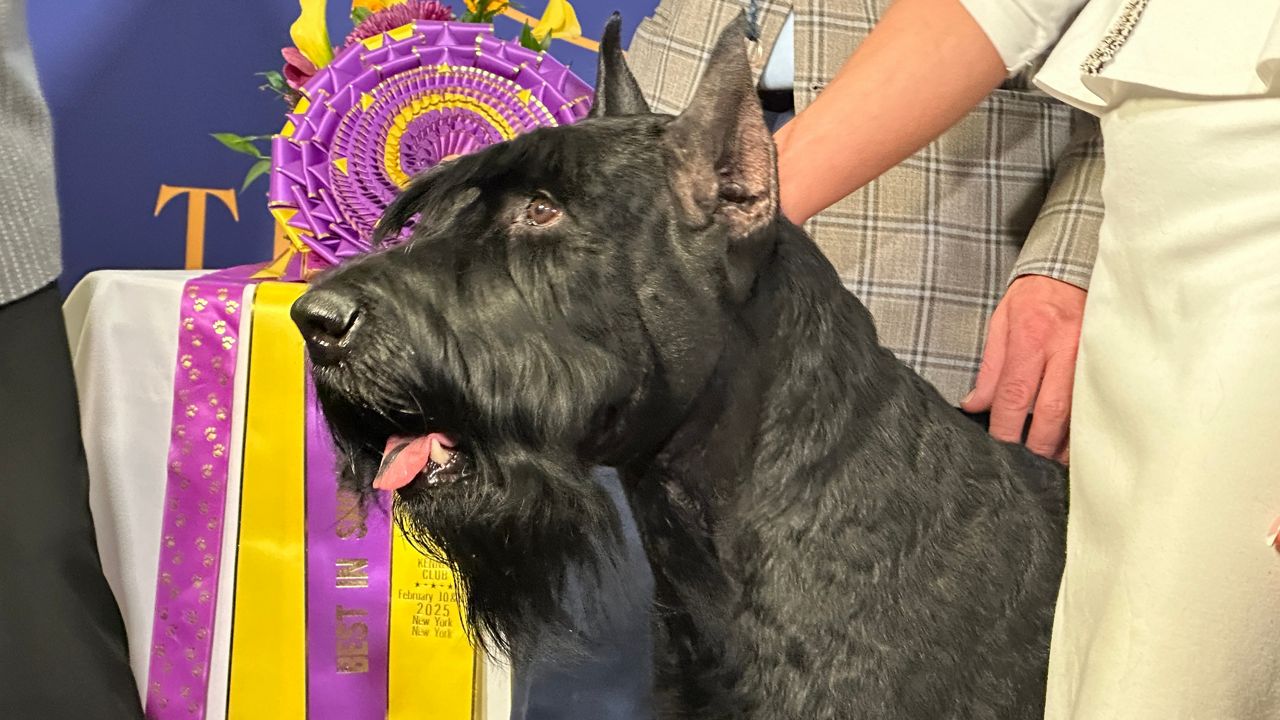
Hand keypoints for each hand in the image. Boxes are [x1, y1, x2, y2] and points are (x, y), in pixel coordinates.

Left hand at [961, 275, 1085, 462]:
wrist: (1076, 265)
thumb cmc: (1034, 295)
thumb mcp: (1001, 322)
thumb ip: (990, 367)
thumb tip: (974, 405)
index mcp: (1029, 338)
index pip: (1014, 394)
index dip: (1007, 427)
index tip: (1000, 447)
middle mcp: (1062, 349)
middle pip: (1051, 410)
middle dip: (1039, 444)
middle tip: (1029, 466)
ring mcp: (1091, 355)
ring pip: (1081, 410)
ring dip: (1067, 442)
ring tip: (1054, 464)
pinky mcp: (1109, 358)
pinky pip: (1099, 399)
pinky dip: (1088, 424)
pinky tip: (1080, 442)